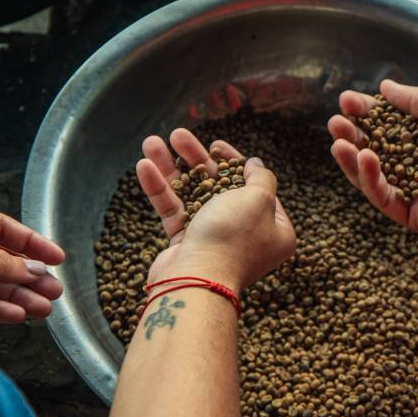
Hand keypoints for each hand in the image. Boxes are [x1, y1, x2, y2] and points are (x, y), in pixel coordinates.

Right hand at [136, 128, 295, 289]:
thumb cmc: (233, 238)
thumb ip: (261, 178)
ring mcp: (215, 240)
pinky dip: (159, 189)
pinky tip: (143, 166)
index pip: (256, 187)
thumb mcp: (259, 200)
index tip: (216, 144)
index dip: (235, 161)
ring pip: (192, 195)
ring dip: (170, 167)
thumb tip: (256, 165)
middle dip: (196, 158)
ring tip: (151, 142)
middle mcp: (246, 234)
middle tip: (178, 135)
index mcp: (274, 228)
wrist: (198, 281)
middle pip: (219, 186)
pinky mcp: (186, 245)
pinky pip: (173, 211)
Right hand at [329, 79, 417, 243]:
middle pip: (373, 151)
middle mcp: (416, 164)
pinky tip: (364, 158)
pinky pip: (386, 199)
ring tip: (340, 141)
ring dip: (352, 159)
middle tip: (336, 122)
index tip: (347, 100)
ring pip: (373, 177)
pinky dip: (371, 180)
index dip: (365, 113)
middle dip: (352, 136)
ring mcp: (415, 191)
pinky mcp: (416, 215)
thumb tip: (386, 87)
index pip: (385, 125)